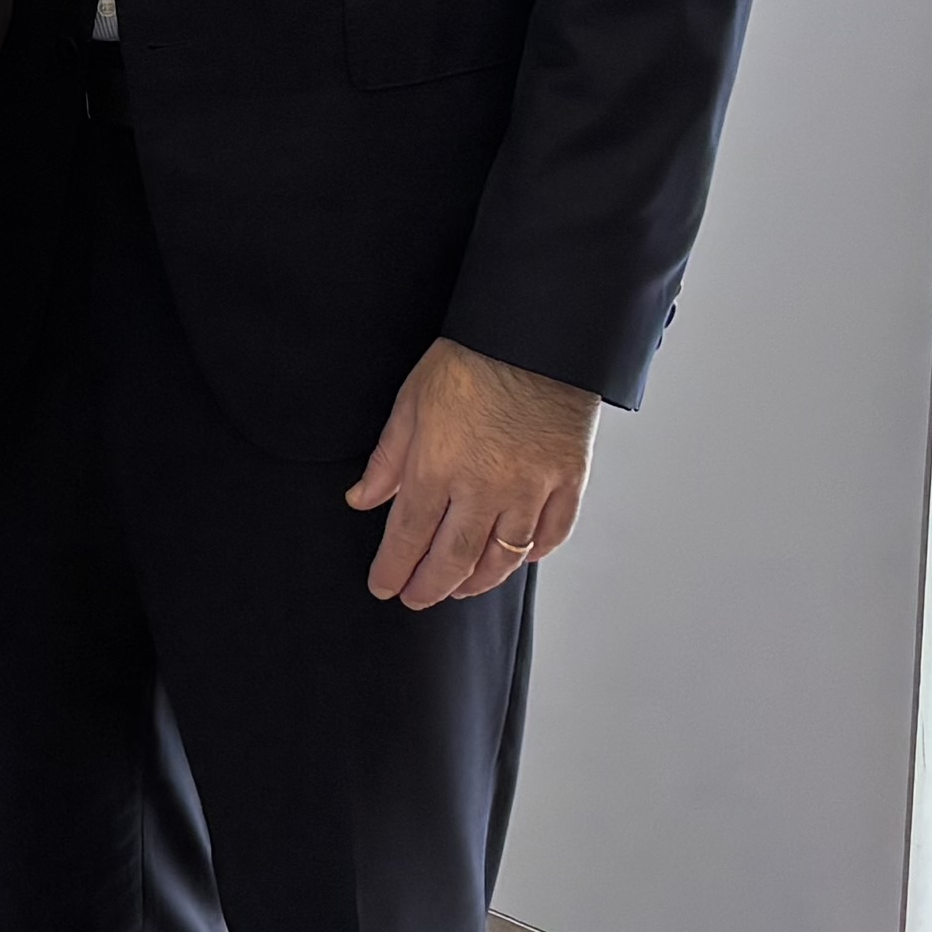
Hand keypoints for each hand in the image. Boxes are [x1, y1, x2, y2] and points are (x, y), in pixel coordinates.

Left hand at [345, 335, 596, 609]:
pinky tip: (518, 558)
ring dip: (478, 580)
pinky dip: (534, 554)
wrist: (537, 332)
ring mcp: (531, 487)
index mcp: (437, 466)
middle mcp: (484, 486)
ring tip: (460, 588)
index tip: (384, 587)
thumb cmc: (470, 359)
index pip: (408, 536)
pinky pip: (552, 534)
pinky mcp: (569, 480)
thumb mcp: (412, 401)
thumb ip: (388, 458)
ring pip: (504, 557)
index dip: (393, 569)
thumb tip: (362, 499)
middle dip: (429, 587)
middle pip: (453, 558)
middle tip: (416, 599)